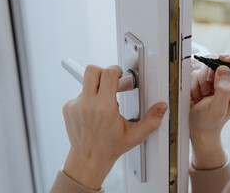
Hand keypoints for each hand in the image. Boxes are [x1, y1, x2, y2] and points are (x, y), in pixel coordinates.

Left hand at [62, 65, 167, 189]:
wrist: (88, 159)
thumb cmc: (109, 148)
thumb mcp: (134, 135)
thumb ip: (151, 121)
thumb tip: (161, 108)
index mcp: (104, 108)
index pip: (108, 74)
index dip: (116, 70)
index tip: (120, 76)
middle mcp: (87, 105)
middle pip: (92, 70)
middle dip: (103, 72)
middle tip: (111, 82)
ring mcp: (75, 106)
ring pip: (85, 82)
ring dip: (96, 87)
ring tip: (104, 102)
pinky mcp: (68, 108)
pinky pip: (79, 94)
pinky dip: (88, 98)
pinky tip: (93, 111)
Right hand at [190, 51, 229, 169]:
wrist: (196, 125)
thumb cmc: (210, 122)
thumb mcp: (217, 108)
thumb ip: (223, 90)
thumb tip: (223, 69)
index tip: (222, 59)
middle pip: (229, 57)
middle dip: (213, 68)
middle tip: (208, 81)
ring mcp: (220, 77)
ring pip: (210, 62)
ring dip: (202, 77)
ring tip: (202, 94)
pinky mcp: (207, 76)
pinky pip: (199, 68)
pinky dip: (195, 80)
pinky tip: (197, 93)